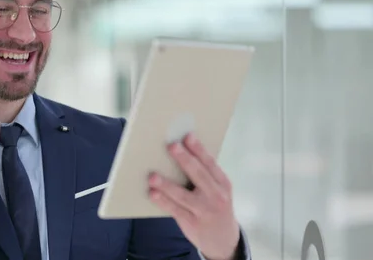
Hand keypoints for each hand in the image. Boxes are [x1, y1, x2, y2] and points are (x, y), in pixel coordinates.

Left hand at [148, 133, 239, 259]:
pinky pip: (174, 210)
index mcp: (222, 183)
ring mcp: (204, 210)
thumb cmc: (214, 205)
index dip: (199, 149)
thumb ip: (203, 174)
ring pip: (182, 195)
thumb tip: (178, 152)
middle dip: (184, 159)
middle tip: (171, 146)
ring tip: (152, 175)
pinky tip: (152, 193)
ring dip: (166, 184)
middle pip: (198, 174)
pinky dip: (162, 201)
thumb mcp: (217, 189)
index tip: (188, 135)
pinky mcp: (192, 223)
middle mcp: (216, 196)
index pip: (210, 163)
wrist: (223, 240)